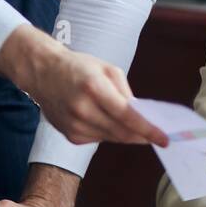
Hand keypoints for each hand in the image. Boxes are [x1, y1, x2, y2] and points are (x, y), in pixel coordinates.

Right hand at [0, 25, 168, 146]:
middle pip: (121, 131)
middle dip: (142, 136)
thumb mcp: (107, 69)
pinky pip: (99, 139)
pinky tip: (109, 123)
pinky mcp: (70, 135)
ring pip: (112, 138)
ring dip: (127, 135)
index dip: (148, 129)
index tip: (164, 139)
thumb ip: (125, 92)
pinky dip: (109, 133)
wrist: (42, 73)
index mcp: (93, 88)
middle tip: (157, 136)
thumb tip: (141, 115)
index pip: (127, 115)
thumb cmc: (78, 67)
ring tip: (137, 128)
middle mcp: (82, 109)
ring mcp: (74, 124)